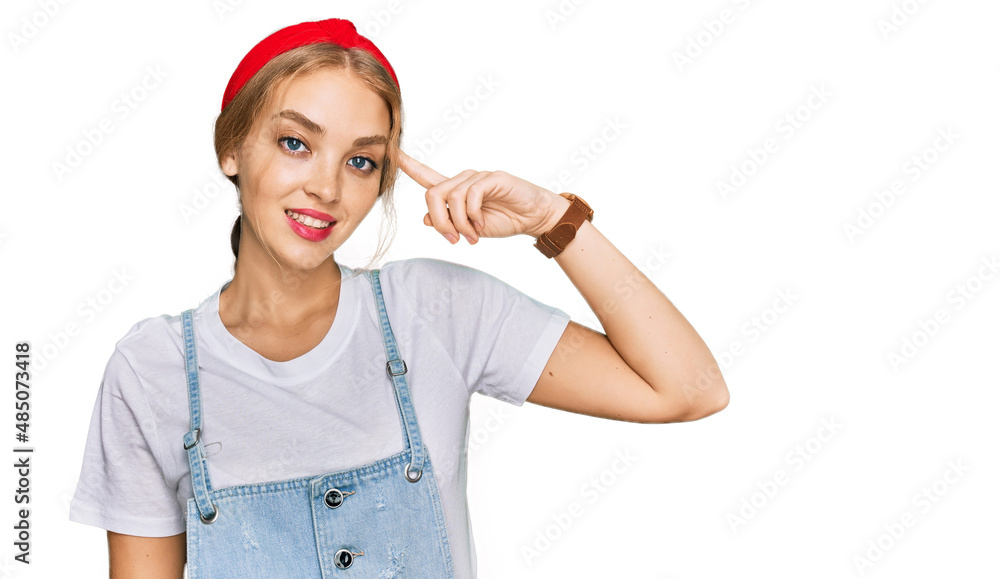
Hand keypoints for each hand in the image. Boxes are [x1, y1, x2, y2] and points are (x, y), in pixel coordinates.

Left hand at [396, 150, 569, 244]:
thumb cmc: (503, 219)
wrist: (533, 218)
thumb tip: (426, 219)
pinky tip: (482, 224)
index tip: (392, 151)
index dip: (409, 166)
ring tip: (473, 236)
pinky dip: (473, 215)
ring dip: (459, 224)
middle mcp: (463, 180)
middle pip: (432, 194)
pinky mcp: (493, 178)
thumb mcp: (470, 228)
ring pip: (451, 198)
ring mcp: (478, 177)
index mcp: (455, 191)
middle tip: (454, 240)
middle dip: (440, 222)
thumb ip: (448, 222)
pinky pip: (471, 195)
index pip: (427, 176)